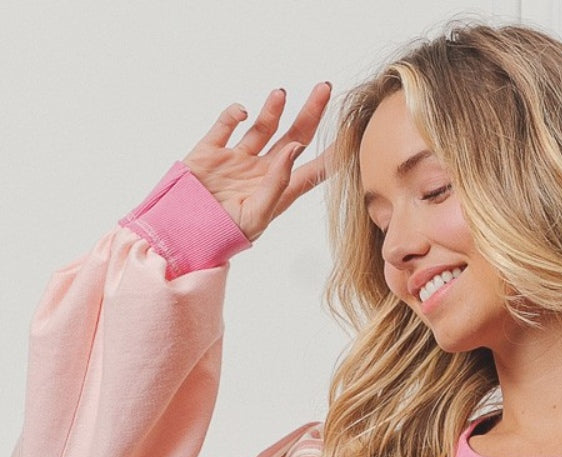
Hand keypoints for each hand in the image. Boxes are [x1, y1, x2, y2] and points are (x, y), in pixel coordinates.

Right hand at [182, 83, 332, 241]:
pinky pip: (226, 125)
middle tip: (324, 88)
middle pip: (293, 137)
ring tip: (282, 93)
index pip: (313, 170)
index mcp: (277, 190)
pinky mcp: (211, 151)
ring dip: (273, 109)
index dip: (333, 154)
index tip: (354, 135)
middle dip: (310, 114)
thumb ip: (278, 182)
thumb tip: (295, 148)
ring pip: (262, 127)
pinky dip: (234, 114)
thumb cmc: (222, 236)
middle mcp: (261, 172)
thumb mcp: (257, 215)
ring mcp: (237, 159)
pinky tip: (242, 114)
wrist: (180, 235)